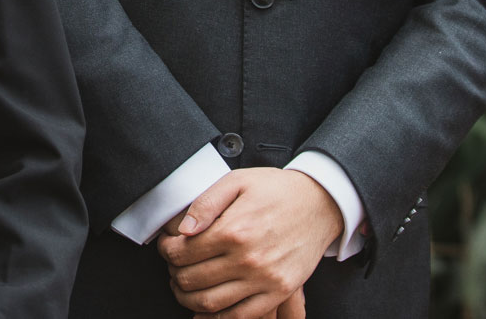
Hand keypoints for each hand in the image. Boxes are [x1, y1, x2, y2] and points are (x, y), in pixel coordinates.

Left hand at [156, 168, 340, 315]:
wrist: (320, 203)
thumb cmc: (276, 190)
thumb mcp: (237, 181)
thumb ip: (206, 204)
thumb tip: (183, 230)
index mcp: (234, 230)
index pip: (182, 252)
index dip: (166, 251)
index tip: (166, 247)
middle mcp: (248, 259)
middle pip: (192, 279)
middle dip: (174, 274)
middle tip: (172, 267)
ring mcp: (265, 279)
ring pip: (211, 302)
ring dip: (188, 298)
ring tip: (184, 287)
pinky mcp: (279, 291)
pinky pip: (242, 315)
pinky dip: (217, 318)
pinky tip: (205, 310)